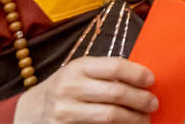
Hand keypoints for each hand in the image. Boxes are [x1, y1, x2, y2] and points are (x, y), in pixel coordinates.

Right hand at [13, 56, 155, 123]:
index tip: (152, 81)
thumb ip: (106, 73)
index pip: (115, 67)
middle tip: (153, 104)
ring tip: (144, 119)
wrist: (30, 110)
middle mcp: (70, 87)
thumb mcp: (81, 73)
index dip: (138, 74)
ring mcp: (64, 111)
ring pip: (109, 116)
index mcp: (78, 67)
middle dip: (141, 100)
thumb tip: (144, 79)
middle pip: (116, 93)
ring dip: (133, 119)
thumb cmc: (66, 88)